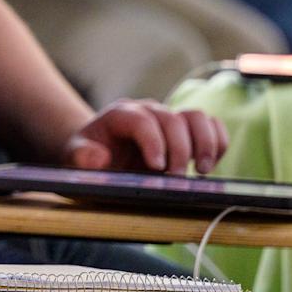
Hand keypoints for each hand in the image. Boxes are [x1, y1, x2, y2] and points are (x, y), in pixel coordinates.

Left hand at [61, 99, 227, 174]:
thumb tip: (97, 157)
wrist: (97, 152)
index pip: (142, 120)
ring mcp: (169, 120)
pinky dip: (217, 142)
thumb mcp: (74, 158)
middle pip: (173, 119)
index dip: (153, 142)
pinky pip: (210, 126)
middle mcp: (148, 112)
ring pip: (197, 117)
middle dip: (179, 150)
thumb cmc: (88, 156)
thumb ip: (81, 157)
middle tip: (176, 179)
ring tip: (202, 171)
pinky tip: (210, 164)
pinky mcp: (185, 131)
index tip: (157, 168)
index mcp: (120, 116)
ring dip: (205, 143)